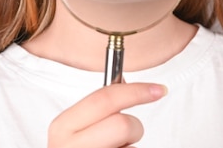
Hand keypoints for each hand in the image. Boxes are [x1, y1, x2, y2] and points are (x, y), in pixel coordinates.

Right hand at [48, 82, 167, 147]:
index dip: (136, 91)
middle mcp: (70, 146)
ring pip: (131, 147)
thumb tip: (125, 82)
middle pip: (122, 124)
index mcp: (64, 126)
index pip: (104, 99)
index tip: (158, 89)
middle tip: (130, 134)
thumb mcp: (77, 126)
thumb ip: (99, 106)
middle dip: (134, 127)